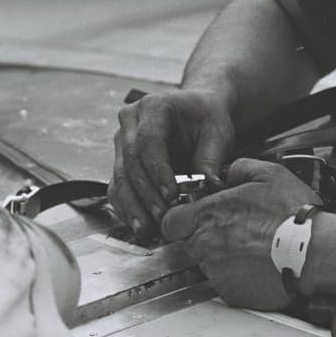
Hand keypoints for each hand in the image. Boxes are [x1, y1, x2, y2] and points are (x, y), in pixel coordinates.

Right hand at [108, 89, 234, 240]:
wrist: (198, 114)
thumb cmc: (207, 119)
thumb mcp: (217, 134)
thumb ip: (210, 159)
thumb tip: (208, 187)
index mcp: (153, 107)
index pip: (148, 141)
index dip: (157, 170)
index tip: (170, 194)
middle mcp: (130, 122)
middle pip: (130, 162)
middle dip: (146, 194)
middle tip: (162, 217)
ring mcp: (122, 142)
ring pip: (120, 179)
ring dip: (133, 207)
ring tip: (148, 229)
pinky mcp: (121, 163)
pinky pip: (118, 188)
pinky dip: (128, 209)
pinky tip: (140, 225)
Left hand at [161, 158, 321, 309]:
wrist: (314, 252)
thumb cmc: (292, 214)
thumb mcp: (267, 173)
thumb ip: (238, 169)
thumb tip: (229, 174)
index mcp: (209, 215)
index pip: (170, 222)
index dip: (181, 218)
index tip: (195, 215)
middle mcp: (207, 246)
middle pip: (188, 243)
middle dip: (205, 236)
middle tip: (235, 229)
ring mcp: (217, 273)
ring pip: (207, 264)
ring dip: (222, 256)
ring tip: (253, 246)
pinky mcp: (232, 295)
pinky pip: (225, 283)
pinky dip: (238, 276)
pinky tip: (259, 263)